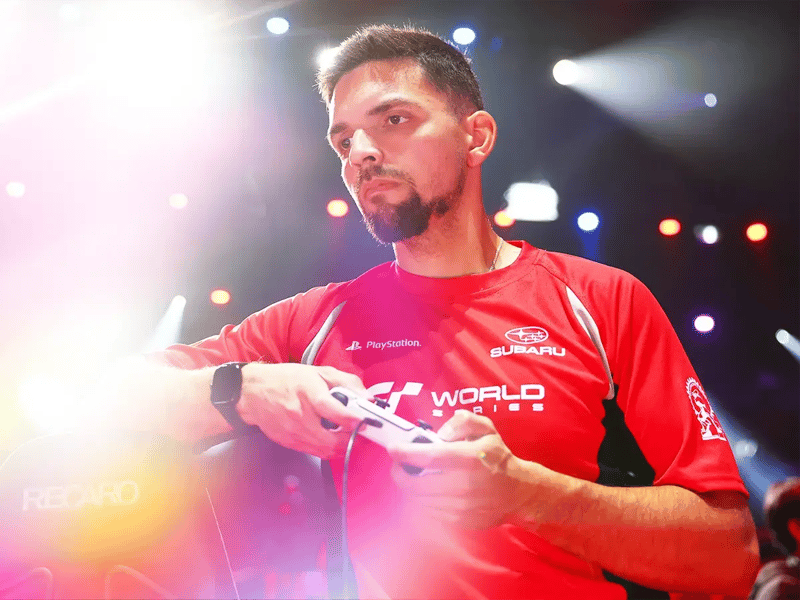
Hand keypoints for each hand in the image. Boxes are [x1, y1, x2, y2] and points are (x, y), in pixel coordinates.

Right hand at [236, 363, 368, 458]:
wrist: (252, 392)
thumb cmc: (287, 380)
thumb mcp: (319, 372)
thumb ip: (346, 382)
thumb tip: (367, 397)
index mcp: (308, 392)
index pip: (333, 411)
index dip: (351, 419)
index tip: (362, 421)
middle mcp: (299, 415)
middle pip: (331, 439)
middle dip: (351, 439)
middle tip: (360, 432)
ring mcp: (292, 431)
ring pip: (325, 450)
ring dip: (342, 446)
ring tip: (348, 436)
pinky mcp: (288, 442)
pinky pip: (315, 452)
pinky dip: (328, 449)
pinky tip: (332, 439)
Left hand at [387, 410, 530, 529]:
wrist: (518, 493)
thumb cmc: (498, 458)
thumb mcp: (486, 429)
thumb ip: (463, 421)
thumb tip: (441, 433)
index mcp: (470, 459)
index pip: (430, 457)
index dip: (407, 453)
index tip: (393, 449)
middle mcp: (464, 485)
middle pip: (416, 484)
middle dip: (400, 473)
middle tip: (398, 464)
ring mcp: (460, 508)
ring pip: (419, 499)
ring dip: (411, 487)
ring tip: (415, 476)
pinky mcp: (458, 522)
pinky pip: (429, 512)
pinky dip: (423, 500)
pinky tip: (429, 490)